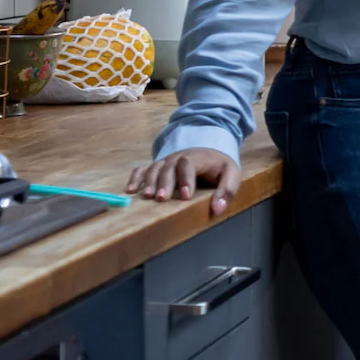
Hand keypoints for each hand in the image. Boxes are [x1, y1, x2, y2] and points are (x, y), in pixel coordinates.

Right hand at [125, 148, 243, 215]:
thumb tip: (217, 209)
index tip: (186, 195)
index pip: (189, 165)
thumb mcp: (231, 175)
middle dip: (164, 183)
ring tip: (146, 197)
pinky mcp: (157, 166)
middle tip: (161, 198)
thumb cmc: (219, 166)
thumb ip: (227, 190)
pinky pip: (142, 169)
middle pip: (168, 167)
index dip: (186, 179)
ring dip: (148, 182)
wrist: (209, 151)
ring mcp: (165, 161)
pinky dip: (135, 178)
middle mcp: (178, 158)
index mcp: (197, 158)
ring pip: (154, 168)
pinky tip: (129, 191)